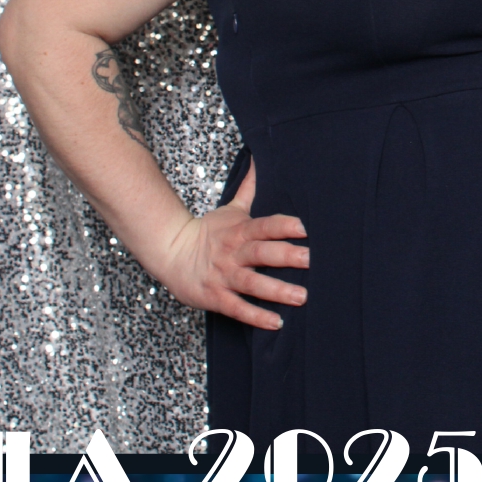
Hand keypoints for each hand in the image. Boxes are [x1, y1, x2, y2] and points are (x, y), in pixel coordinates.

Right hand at [154, 165, 308, 329]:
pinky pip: (238, 308)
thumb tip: (260, 158)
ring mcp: (225, 276)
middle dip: (287, 256)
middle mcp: (234, 252)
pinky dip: (256, 316)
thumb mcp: (230, 209)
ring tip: (301, 297)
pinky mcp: (216, 297)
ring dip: (277, 290)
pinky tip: (276, 322)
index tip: (305, 228)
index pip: (265, 226)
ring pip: (253, 283)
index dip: (284, 226)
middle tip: (311, 260)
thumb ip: (250, 188)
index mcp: (240, 230)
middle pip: (262, 253)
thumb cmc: (207, 232)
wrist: (170, 252)